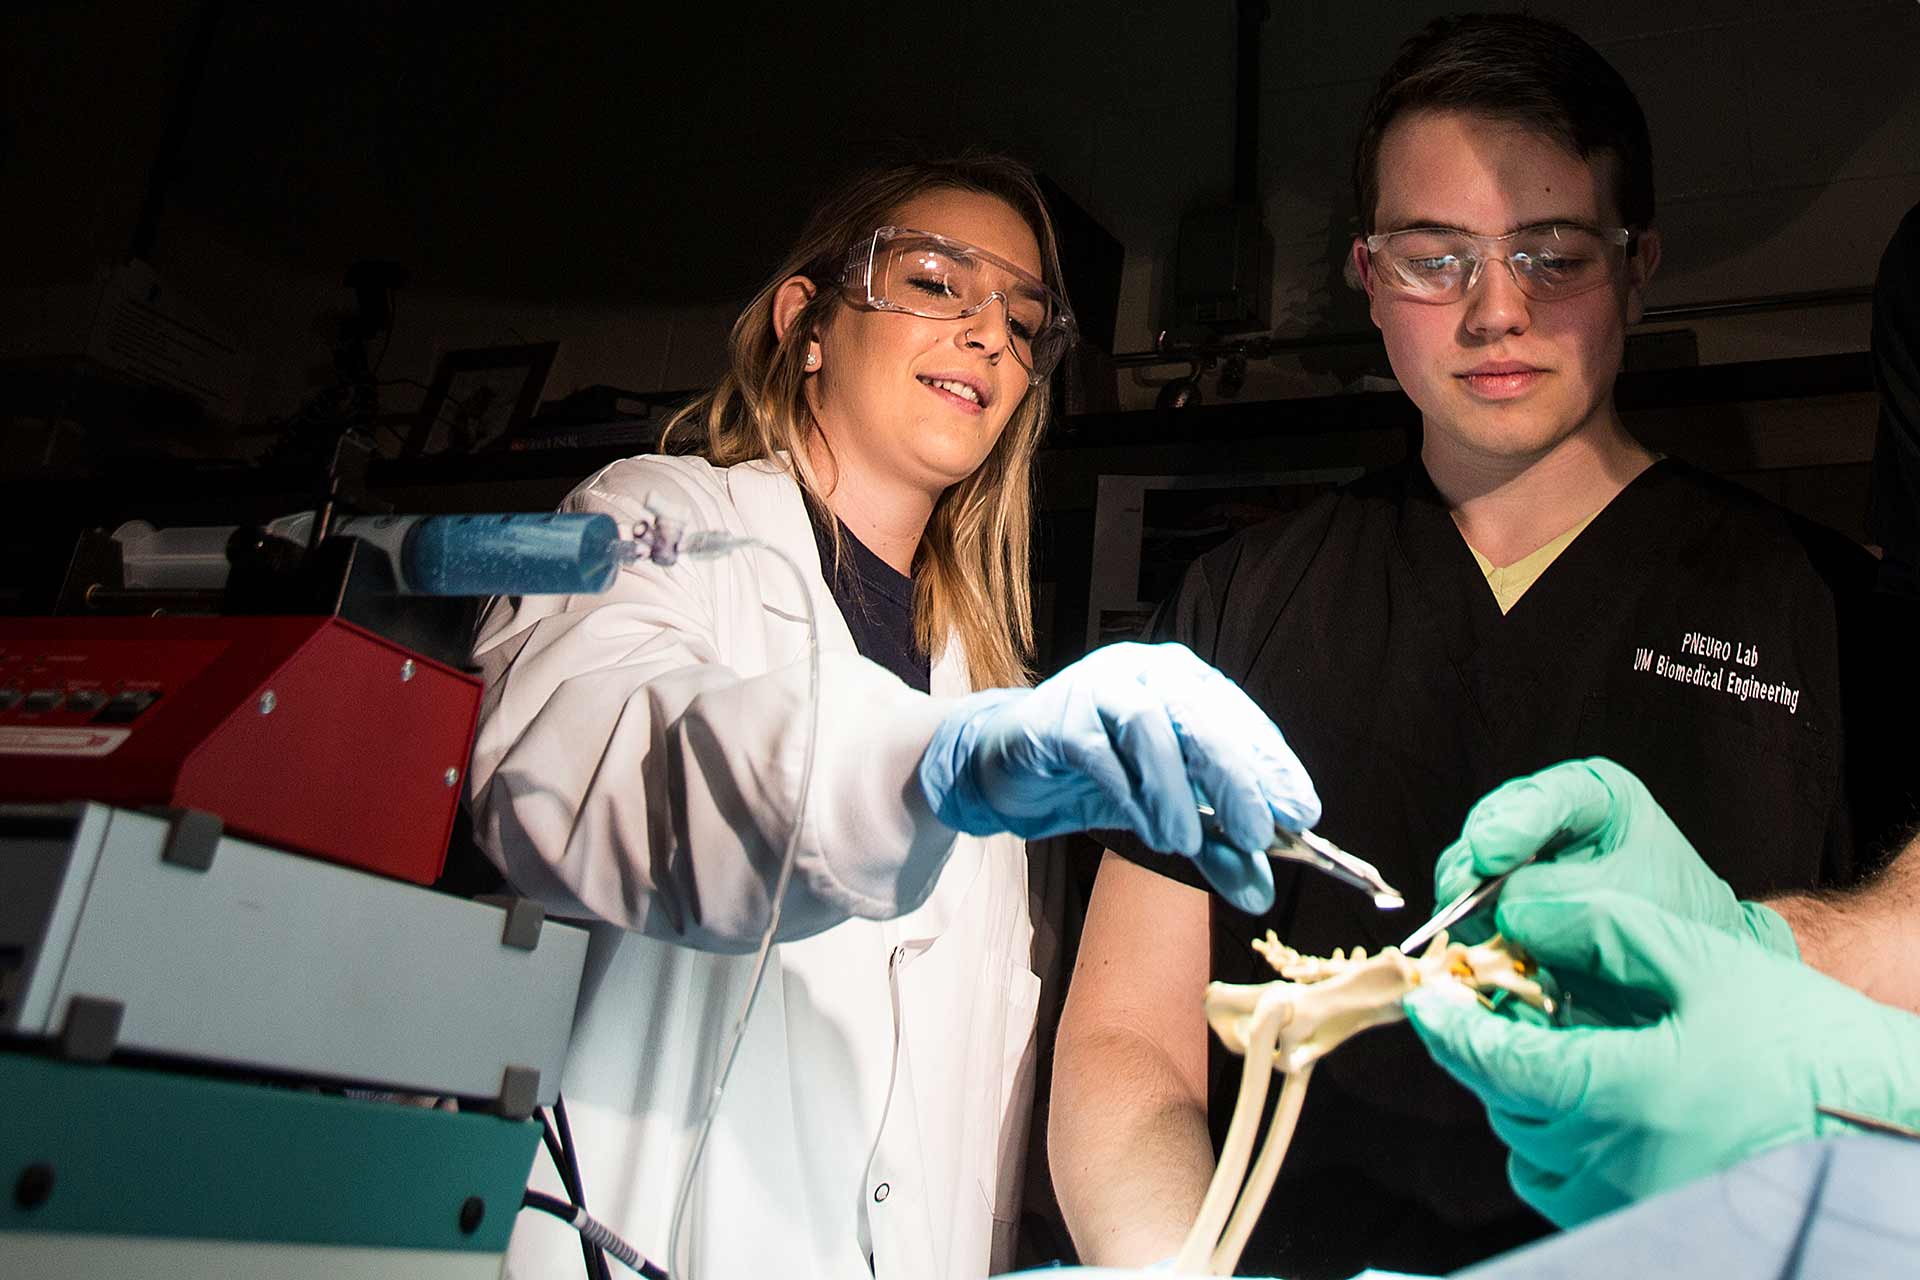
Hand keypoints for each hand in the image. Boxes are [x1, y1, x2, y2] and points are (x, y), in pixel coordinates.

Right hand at [919, 642, 1319, 912]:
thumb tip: (1262, 894)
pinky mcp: (1057, 716)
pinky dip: (1127, 793)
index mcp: (1184, 684)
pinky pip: (1097, 751)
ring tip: (1188, 844)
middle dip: (1235, 778)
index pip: (1240, 719)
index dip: (1273, 764)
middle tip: (1258, 833)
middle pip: (1202, 718)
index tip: (1302, 812)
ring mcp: (1099, 687)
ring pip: (1148, 729)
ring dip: (1174, 791)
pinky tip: (1144, 831)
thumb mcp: (1167, 816)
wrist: (1010, 767)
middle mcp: (1147, 673)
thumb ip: (1215, 848)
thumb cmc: (1098, 777)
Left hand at [1404, 890, 1919, 1227]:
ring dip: (1516, 1093)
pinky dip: (1547, 1140)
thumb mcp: (1703, 964)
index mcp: (1617, 1094)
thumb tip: (1525, 908)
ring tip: (1538, 1046)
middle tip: (1488, 1003)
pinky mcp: (1638, 1219)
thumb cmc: (1803, 1045)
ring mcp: (1622, 1200)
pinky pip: (1558, 1184)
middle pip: (1502, 1099)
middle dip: (1484, 1047)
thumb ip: (1604, 929)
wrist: (1879, 1122)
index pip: (1494, 1061)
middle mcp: (1609, 1160)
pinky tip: (1576, 1100)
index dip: (1450, 1024)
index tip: (1428, 996)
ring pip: (1525, 1144)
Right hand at [1432, 758, 1795, 955]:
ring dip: (1464, 894)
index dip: (1512, 824)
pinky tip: (1470, 937)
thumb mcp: (1629, 902)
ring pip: (1470, 862)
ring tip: (1464, 917)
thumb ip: (1566, 898)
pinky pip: (1469, 902)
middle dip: (1474, 861)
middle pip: (1492, 825)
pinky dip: (1466, 922)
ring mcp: (1521, 856)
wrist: (1691, 963)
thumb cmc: (1677, 918)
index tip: (1488, 855)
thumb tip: (1503, 909)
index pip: (1547, 797)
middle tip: (1461, 891)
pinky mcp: (1506, 895)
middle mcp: (1549, 816)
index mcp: (1596, 796)